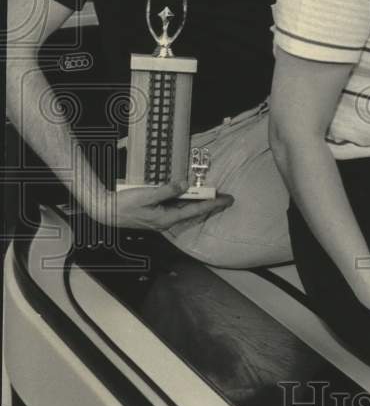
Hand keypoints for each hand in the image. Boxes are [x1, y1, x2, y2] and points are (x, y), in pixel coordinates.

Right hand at [91, 180, 232, 231]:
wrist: (106, 211)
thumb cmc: (124, 205)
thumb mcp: (146, 195)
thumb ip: (167, 190)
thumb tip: (185, 184)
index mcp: (167, 218)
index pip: (195, 210)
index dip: (213, 204)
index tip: (227, 200)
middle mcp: (166, 221)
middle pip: (193, 212)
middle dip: (210, 205)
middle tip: (227, 198)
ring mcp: (161, 218)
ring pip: (185, 210)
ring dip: (199, 204)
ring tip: (214, 197)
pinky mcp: (155, 214)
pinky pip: (176, 208)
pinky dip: (186, 202)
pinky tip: (190, 197)